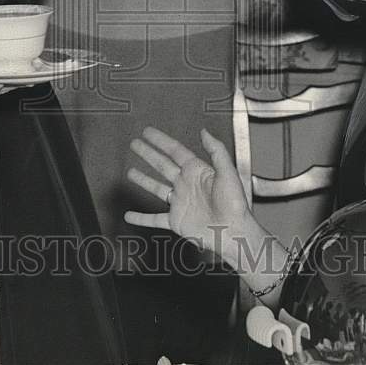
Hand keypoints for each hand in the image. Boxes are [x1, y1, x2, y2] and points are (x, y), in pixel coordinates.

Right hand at [125, 127, 251, 254]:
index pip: (175, 151)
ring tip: (130, 173)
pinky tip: (130, 215)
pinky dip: (141, 218)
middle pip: (162, 165)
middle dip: (148, 154)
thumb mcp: (228, 172)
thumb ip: (216, 150)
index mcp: (197, 171)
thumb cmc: (235, 204)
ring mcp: (180, 203)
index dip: (161, 140)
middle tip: (134, 144)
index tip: (147, 132)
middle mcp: (186, 184)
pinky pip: (154, 219)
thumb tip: (205, 131)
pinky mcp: (176, 221)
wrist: (234, 233)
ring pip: (156, 188)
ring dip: (143, 180)